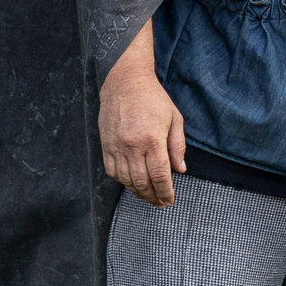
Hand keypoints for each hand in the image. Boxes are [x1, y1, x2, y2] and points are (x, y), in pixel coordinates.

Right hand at [100, 23, 184, 206]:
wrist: (125, 82)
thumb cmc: (153, 98)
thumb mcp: (174, 119)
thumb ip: (178, 146)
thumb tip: (180, 170)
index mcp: (152, 139)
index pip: (160, 176)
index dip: (166, 192)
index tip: (169, 201)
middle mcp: (132, 146)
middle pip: (142, 182)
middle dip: (152, 197)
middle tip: (160, 203)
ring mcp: (116, 146)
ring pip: (126, 180)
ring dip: (138, 192)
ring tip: (147, 196)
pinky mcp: (105, 145)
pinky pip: (112, 171)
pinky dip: (122, 181)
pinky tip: (131, 183)